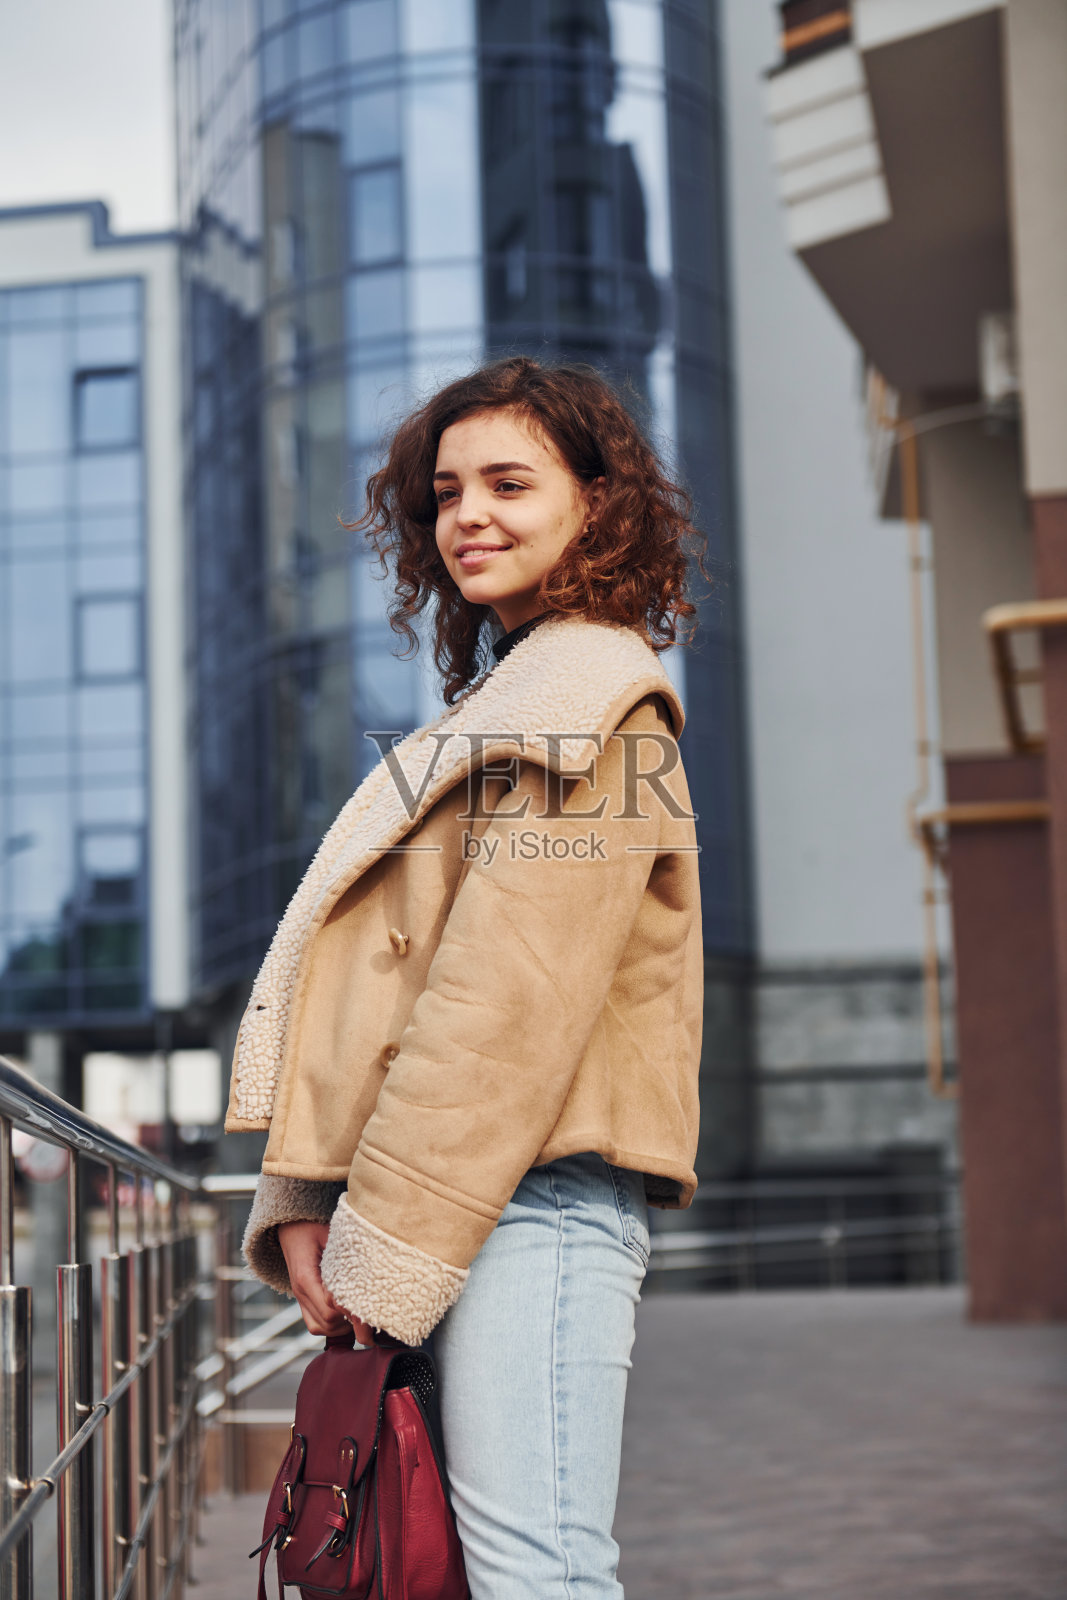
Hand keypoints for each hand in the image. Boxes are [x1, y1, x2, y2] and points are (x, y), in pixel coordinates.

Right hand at [276, 1219, 375, 1344]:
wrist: (291, 1224)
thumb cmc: (315, 1226)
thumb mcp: (333, 1237)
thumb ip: (346, 1261)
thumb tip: (370, 1281)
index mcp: (306, 1278)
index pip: (330, 1310)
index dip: (352, 1313)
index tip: (371, 1308)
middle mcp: (300, 1292)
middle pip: (327, 1323)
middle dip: (349, 1323)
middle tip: (369, 1313)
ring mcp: (299, 1297)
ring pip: (319, 1327)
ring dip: (340, 1327)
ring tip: (358, 1314)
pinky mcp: (302, 1298)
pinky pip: (313, 1323)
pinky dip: (330, 1325)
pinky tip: (345, 1314)